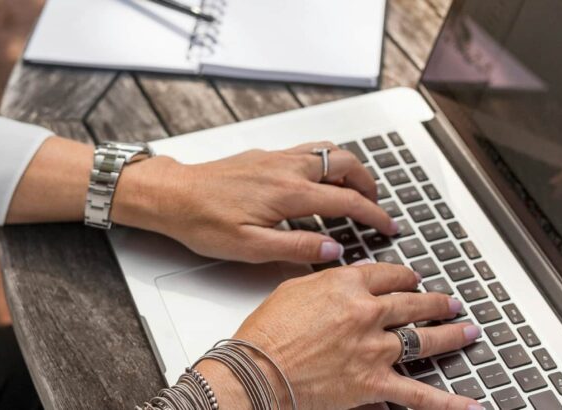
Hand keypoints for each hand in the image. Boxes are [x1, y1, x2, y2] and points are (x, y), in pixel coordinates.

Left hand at [112, 142, 395, 262]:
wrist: (172, 195)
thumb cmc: (203, 221)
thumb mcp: (250, 247)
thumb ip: (296, 248)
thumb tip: (333, 250)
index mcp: (289, 193)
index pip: (348, 200)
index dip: (374, 215)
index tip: (389, 226)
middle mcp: (288, 168)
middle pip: (346, 164)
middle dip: (369, 183)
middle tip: (376, 206)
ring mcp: (276, 157)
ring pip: (328, 151)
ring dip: (350, 168)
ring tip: (356, 189)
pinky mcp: (265, 155)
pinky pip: (308, 149)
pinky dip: (328, 160)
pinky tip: (320, 178)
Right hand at [201, 261, 482, 409]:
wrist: (256, 371)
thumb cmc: (267, 332)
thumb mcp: (293, 289)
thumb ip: (329, 281)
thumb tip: (352, 278)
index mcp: (346, 285)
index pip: (388, 274)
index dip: (404, 276)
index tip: (410, 279)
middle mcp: (367, 313)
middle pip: (412, 302)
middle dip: (435, 301)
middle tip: (448, 302)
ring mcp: (374, 349)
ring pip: (425, 339)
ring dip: (450, 334)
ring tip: (467, 330)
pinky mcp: (374, 383)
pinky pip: (419, 395)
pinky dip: (448, 402)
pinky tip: (469, 403)